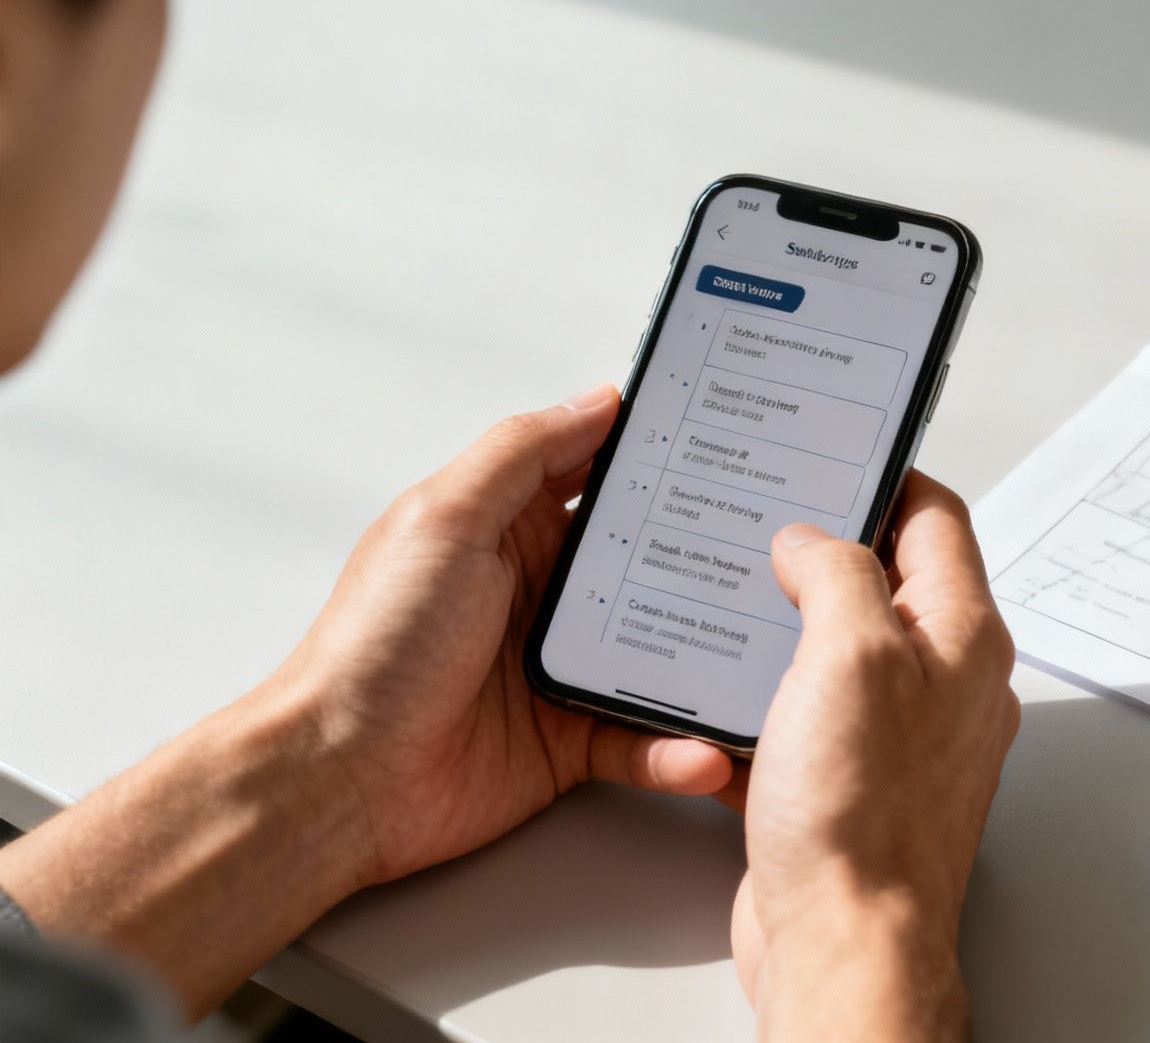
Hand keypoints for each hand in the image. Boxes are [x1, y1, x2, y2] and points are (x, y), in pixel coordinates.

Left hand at [272, 383, 733, 885]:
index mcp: (510, 529)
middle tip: (780, 552)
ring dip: (711, 662)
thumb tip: (598, 401)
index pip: (600, 476)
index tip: (732, 443)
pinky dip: (679, 750)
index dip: (661, 459)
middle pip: (652, 564)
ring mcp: (561, 667)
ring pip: (663, 654)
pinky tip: (707, 750)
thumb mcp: (446, 521)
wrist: (341, 777)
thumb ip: (522, 454)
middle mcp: (542, 593)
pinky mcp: (570, 741)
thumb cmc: (376, 645)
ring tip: (764, 660)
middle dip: (713, 559)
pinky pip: (643, 740)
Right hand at [733, 472, 1019, 1041]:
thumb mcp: (851, 654)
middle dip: (831, 547)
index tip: (838, 456)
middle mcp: (944, 684)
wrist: (842, 938)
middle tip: (776, 521)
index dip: (887, 478)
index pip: (938, 521)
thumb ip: (838, 573)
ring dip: (793, 620)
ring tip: (743, 593)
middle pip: (894, 582)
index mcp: (963, 639)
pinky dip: (770, 691)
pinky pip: (812, 712)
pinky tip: (727, 685)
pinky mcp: (852, 780)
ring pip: (846, 648)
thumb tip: (814, 539)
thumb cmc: (862, 817)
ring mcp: (900, 735)